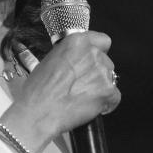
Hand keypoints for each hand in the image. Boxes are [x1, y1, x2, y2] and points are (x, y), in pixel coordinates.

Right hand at [0, 32, 119, 152]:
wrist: (38, 112)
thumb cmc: (38, 90)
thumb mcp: (49, 61)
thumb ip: (69, 56)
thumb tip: (77, 61)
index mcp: (76, 42)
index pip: (102, 40)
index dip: (98, 51)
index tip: (94, 60)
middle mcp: (92, 54)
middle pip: (106, 61)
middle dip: (97, 73)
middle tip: (82, 85)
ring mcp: (102, 72)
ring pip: (111, 79)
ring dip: (101, 87)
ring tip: (83, 98)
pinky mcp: (108, 91)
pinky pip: (114, 97)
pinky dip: (106, 103)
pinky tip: (90, 107)